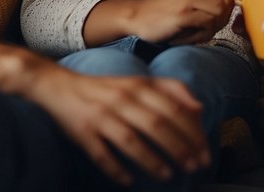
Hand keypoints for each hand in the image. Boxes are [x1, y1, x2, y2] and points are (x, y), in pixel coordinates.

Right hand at [26, 61, 209, 185]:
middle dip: (179, 148)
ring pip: (131, 140)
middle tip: (194, 167)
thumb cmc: (106, 89)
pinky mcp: (82, 132)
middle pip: (156, 124)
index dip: (192, 132)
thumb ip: (171, 90)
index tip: (205, 152)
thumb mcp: (139, 82)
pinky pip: (100, 154)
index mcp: (139, 86)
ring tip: (168, 176)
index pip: (174, 109)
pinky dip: (115, 168)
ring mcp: (101, 116)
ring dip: (151, 160)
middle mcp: (122, 100)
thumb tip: (199, 109)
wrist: (58, 85)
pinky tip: (128, 181)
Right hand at [130, 0, 234, 45]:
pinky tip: (194, 36)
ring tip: (203, 32)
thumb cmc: (164, 12)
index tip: (218, 15)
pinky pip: (207, 22)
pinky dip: (205, 33)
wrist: (138, 17)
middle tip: (213, 27)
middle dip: (225, 16)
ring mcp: (187, 1)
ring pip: (220, 10)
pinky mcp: (182, 16)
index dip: (227, 3)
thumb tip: (230, 9)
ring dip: (216, 26)